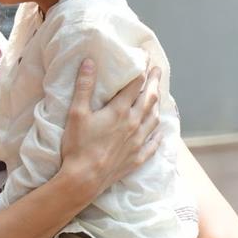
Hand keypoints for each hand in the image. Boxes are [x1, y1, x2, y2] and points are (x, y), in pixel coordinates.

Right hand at [58, 59, 160, 198]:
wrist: (84, 179)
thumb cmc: (78, 146)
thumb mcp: (77, 114)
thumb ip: (84, 87)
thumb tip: (90, 62)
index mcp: (120, 111)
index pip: (135, 84)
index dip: (142, 68)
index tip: (146, 58)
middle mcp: (134, 124)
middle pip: (150, 98)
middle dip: (155, 82)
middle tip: (158, 71)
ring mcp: (138, 142)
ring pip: (154, 119)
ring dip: (157, 105)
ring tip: (158, 97)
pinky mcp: (137, 157)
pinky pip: (153, 144)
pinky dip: (158, 135)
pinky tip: (160, 133)